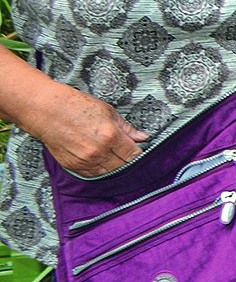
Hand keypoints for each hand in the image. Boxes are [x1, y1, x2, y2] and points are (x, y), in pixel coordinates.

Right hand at [28, 84, 149, 177]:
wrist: (47, 111)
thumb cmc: (75, 106)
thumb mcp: (108, 111)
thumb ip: (127, 128)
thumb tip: (142, 137)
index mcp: (110, 136)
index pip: (133, 154)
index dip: (139, 153)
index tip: (139, 150)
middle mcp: (98, 152)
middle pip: (123, 166)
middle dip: (128, 161)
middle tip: (128, 154)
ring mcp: (84, 161)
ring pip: (108, 173)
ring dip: (115, 167)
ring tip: (115, 157)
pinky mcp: (72, 166)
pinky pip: (92, 174)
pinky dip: (100, 170)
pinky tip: (102, 161)